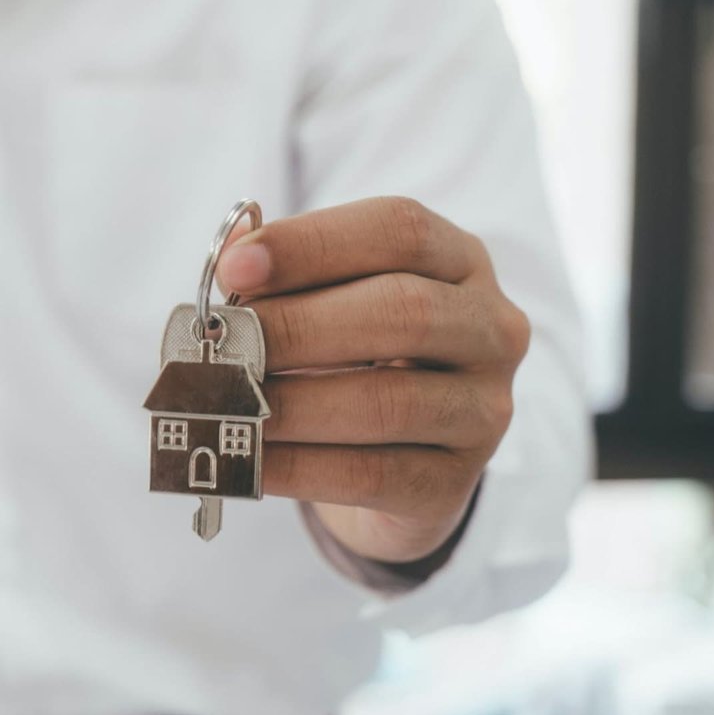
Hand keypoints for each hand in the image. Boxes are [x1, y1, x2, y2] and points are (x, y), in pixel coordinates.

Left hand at [217, 197, 529, 563]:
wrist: (394, 465)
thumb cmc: (350, 360)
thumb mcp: (327, 301)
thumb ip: (283, 274)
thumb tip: (232, 253)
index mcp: (458, 261)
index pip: (398, 230)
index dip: (312, 244)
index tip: (234, 268)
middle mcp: (489, 329)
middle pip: (403, 310)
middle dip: (299, 326)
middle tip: (225, 344)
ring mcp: (482, 410)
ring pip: (387, 402)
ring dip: (291, 404)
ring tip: (224, 404)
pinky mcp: (453, 484)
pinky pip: (371, 475)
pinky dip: (298, 468)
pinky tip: (248, 460)